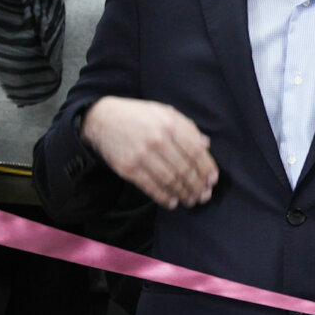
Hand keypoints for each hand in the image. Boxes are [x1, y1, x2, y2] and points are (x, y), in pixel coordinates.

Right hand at [81, 97, 218, 207]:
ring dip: (183, 193)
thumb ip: (187, 127)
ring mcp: (141, 155)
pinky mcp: (127, 168)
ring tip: (191, 200)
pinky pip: (150, 187)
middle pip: (184, 169)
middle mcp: (157, 141)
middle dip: (197, 185)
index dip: (206, 168)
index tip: (212, 180)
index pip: (195, 152)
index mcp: (170, 125)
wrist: (102, 119)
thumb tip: (206, 145)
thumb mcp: (166, 113)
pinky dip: (163, 197)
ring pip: (169, 180)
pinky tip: (172, 202)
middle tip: (204, 195)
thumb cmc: (139, 115)